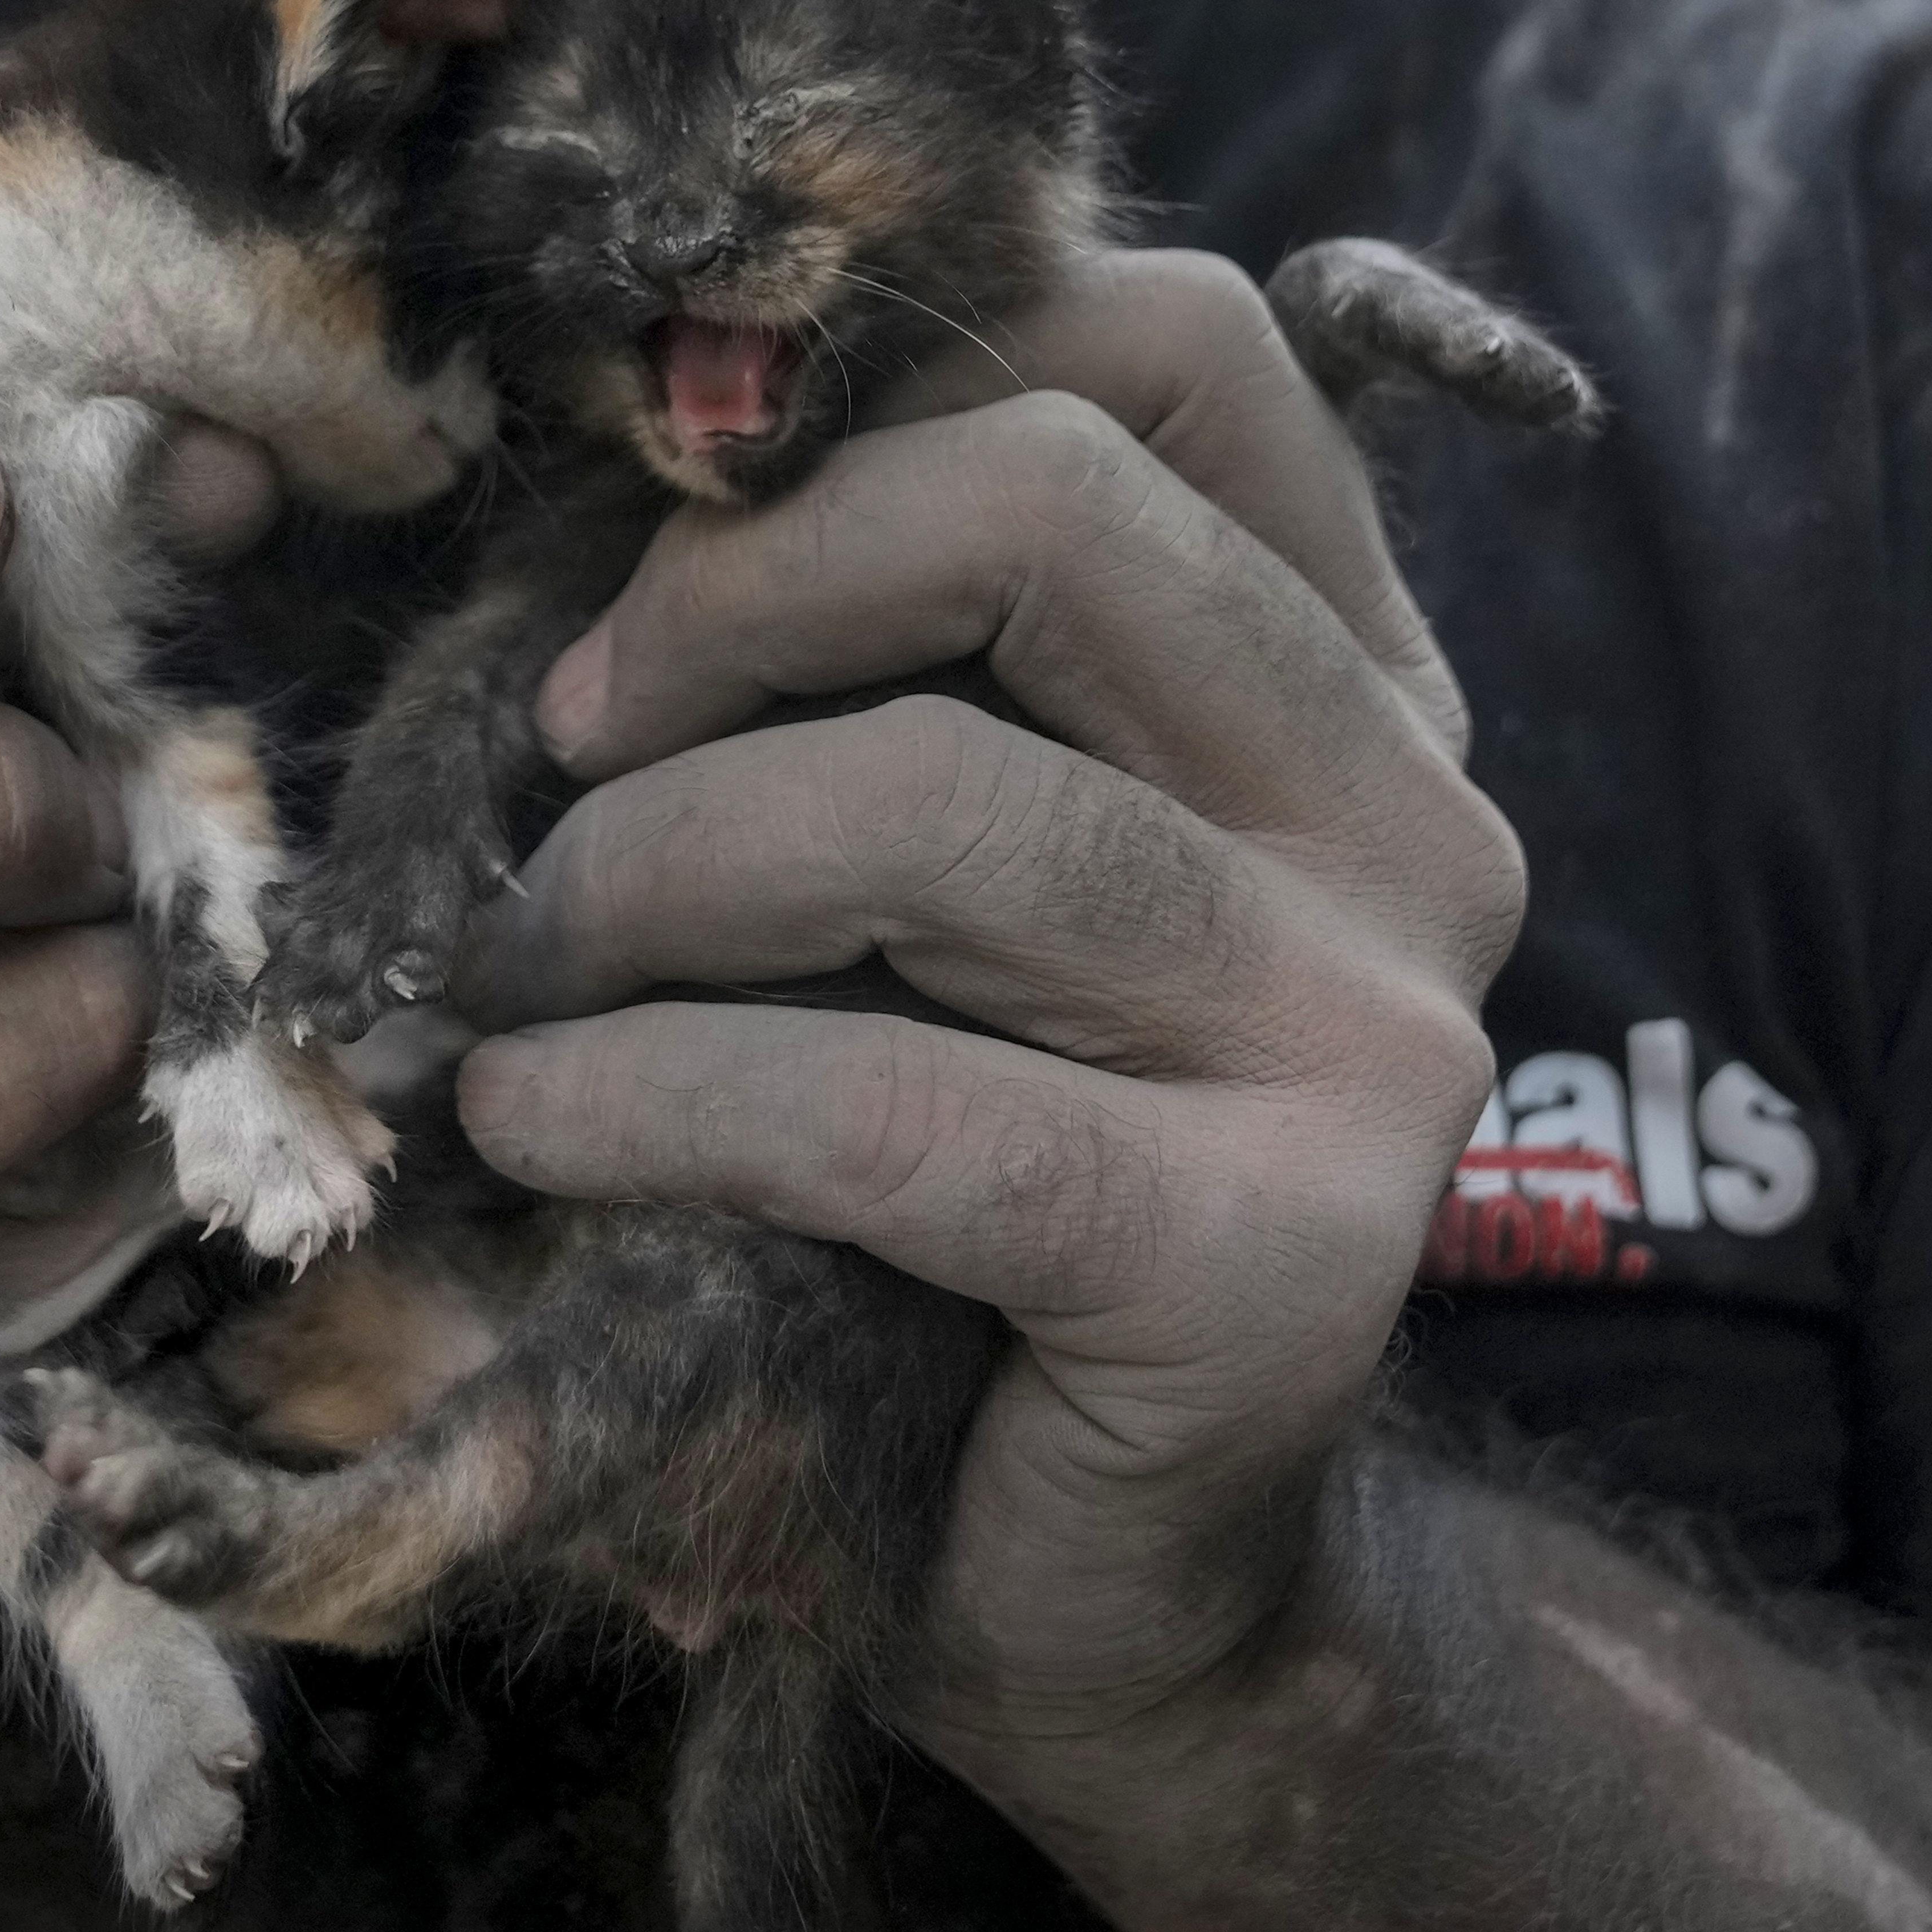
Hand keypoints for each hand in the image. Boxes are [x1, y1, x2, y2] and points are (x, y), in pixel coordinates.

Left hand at [447, 247, 1518, 1784]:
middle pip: (1054, 507)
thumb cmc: (967, 1177)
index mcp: (1354, 671)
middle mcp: (1414, 816)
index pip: (1177, 342)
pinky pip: (905, 1107)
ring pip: (953, 807)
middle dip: (737, 590)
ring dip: (655, 869)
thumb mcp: (942, 860)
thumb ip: (888, 656)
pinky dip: (665, 1095)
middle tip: (559, 740)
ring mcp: (1377, 1038)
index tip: (668, 514)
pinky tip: (537, 1123)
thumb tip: (616, 465)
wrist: (1114, 1590)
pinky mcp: (1284, 1259)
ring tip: (517, 966)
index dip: (893, 370)